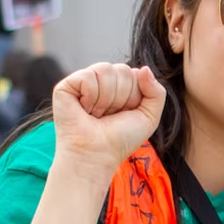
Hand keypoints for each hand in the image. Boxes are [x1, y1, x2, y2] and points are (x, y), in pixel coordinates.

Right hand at [52, 62, 165, 176]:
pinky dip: (90, 96)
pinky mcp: (66, 86)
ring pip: (105, 70)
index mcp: (120, 84)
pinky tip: (84, 109)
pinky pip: (88, 76)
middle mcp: (102, 80)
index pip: (135, 73)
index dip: (134, 97)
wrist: (97, 154)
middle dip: (121, 98)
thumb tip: (144, 69)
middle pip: (122, 70)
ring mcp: (83, 81)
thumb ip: (157, 92)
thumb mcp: (149, 117)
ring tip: (96, 114)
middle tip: (108, 115)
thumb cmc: (121, 139)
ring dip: (106, 99)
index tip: (123, 114)